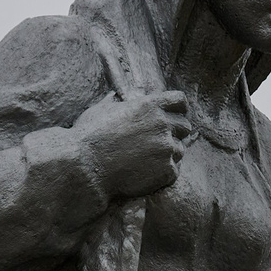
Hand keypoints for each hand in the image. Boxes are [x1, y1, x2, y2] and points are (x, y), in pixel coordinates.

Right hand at [73, 91, 189, 199]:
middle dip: (175, 133)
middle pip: (185, 126)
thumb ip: (115, 102)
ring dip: (168, 154)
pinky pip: (174, 170)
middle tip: (157, 143)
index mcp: (149, 105)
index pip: (180, 101)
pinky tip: (145, 173)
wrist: (86, 167)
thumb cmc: (88, 137)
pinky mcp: (167, 170)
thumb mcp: (100, 110)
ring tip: (146, 160)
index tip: (172, 117)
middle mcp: (162, 124)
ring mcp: (167, 148)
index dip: (178, 109)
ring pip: (180, 150)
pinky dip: (163, 173)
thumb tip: (115, 96)